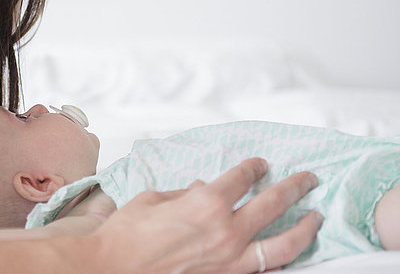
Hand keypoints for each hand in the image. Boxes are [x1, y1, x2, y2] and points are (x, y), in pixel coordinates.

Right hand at [92, 158, 321, 273]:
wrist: (110, 269)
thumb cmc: (126, 234)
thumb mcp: (153, 200)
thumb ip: (185, 193)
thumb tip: (203, 188)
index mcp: (206, 203)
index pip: (242, 178)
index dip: (254, 168)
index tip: (260, 164)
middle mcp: (225, 230)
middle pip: (273, 203)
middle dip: (294, 187)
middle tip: (307, 179)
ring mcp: (230, 260)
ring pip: (283, 244)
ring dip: (305, 229)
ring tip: (316, 218)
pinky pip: (264, 269)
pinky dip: (280, 260)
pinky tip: (287, 253)